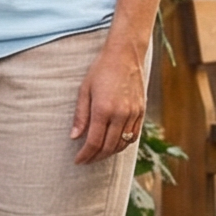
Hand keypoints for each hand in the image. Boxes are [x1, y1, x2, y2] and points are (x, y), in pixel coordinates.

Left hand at [71, 36, 148, 164]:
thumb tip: (74, 137)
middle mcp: (120, 114)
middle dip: (96, 157)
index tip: (78, 161)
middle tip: (86, 160)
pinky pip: (133, 135)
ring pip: (122, 143)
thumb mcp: (84, 90)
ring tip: (98, 154)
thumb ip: (80, 116)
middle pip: (108, 147)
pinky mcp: (141, 111)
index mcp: (103, 109)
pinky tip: (114, 144)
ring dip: (110, 153)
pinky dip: (123, 144)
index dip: (85, 155)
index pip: (94, 142)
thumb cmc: (101, 70)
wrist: (125, 55)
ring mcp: (133, 114)